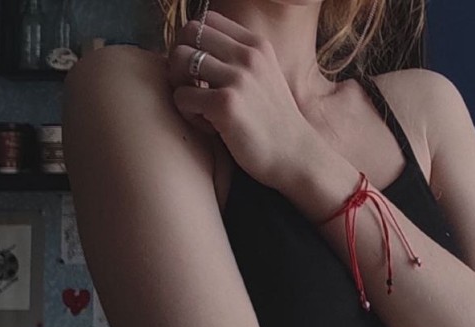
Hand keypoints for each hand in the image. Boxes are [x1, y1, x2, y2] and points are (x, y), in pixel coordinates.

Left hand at [166, 10, 311, 187]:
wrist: (295, 158)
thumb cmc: (274, 126)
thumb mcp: (265, 79)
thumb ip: (238, 61)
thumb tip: (197, 51)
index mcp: (257, 45)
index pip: (206, 20)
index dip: (194, 44)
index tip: (201, 71)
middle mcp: (247, 55)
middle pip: (188, 34)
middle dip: (180, 61)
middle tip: (193, 89)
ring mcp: (237, 78)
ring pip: (179, 61)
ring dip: (181, 86)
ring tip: (201, 109)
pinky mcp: (225, 104)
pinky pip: (181, 97)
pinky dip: (188, 114)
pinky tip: (209, 127)